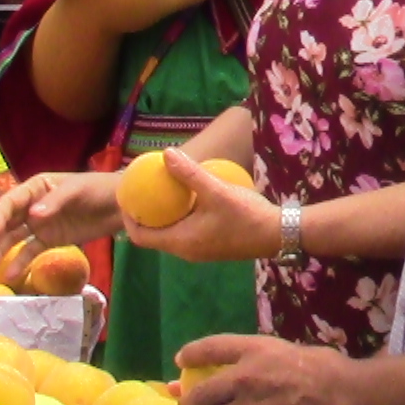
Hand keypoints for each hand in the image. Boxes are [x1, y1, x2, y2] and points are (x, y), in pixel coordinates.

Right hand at [0, 171, 122, 281]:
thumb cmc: (97, 190)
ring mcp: (40, 224)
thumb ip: (54, 203)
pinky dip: (20, 261)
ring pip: (15, 237)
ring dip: (2, 250)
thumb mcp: (76, 192)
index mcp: (36, 187)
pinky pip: (31, 251)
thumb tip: (33, 216)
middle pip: (7, 221)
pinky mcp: (51, 239)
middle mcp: (33, 205)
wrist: (120, 205)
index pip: (10, 202)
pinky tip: (11, 274)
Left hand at [123, 148, 278, 262]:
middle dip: (145, 214)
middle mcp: (186, 250)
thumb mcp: (216, 190)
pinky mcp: (211, 245)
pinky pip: (185, 232)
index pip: (140, 237)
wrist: (278, 233)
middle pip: (153, 235)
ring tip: (162, 191)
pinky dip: (179, 217)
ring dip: (163, 215)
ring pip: (171, 233)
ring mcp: (199, 250)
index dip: (128, 218)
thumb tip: (165, 153)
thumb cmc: (245, 215)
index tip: (126, 197)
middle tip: (143, 190)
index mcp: (180, 242)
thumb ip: (190, 173)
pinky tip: (189, 197)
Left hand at [177, 334, 354, 404]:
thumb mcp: (293, 351)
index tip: (182, 360)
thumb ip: (265, 359)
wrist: (348, 399)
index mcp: (256, 351)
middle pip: (199, 395)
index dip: (191, 354)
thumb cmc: (328, 372)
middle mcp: (245, 379)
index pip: (210, 348)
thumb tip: (242, 370)